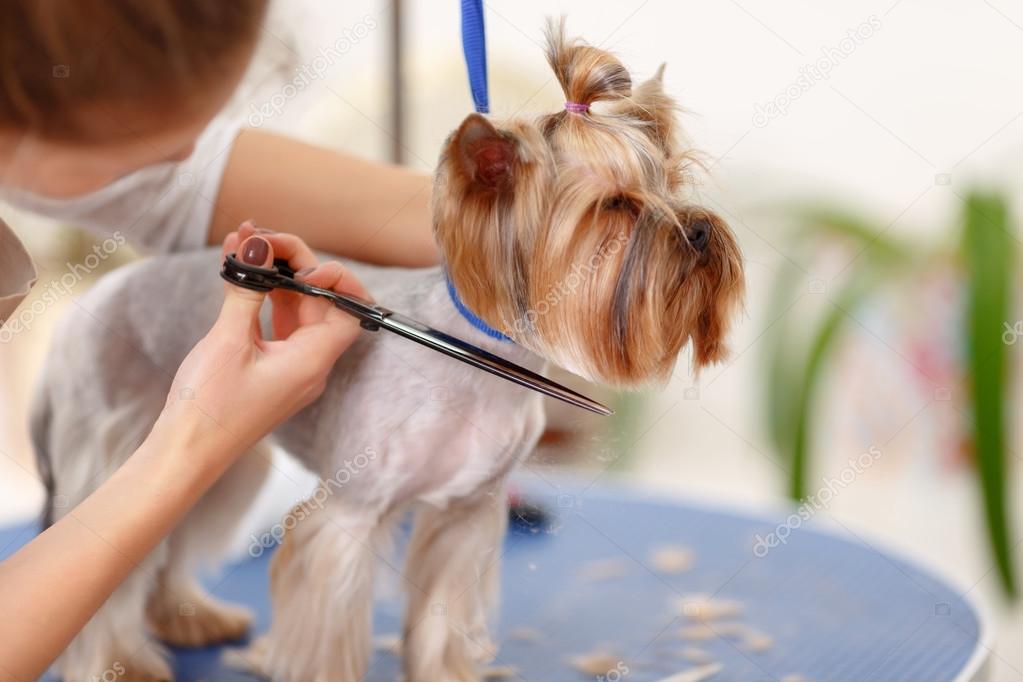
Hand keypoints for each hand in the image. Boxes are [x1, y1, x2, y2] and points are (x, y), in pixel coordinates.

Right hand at [159, 222, 366, 462]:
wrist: (184, 454)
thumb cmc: (209, 407)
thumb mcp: (228, 341)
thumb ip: (247, 290)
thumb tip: (257, 247)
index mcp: (313, 361)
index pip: (349, 310)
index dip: (335, 279)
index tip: (300, 264)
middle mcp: (310, 365)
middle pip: (320, 303)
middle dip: (295, 265)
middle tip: (259, 239)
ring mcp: (290, 367)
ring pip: (295, 310)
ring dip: (275, 276)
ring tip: (244, 242)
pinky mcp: (269, 369)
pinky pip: (275, 325)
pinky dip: (261, 297)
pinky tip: (237, 270)